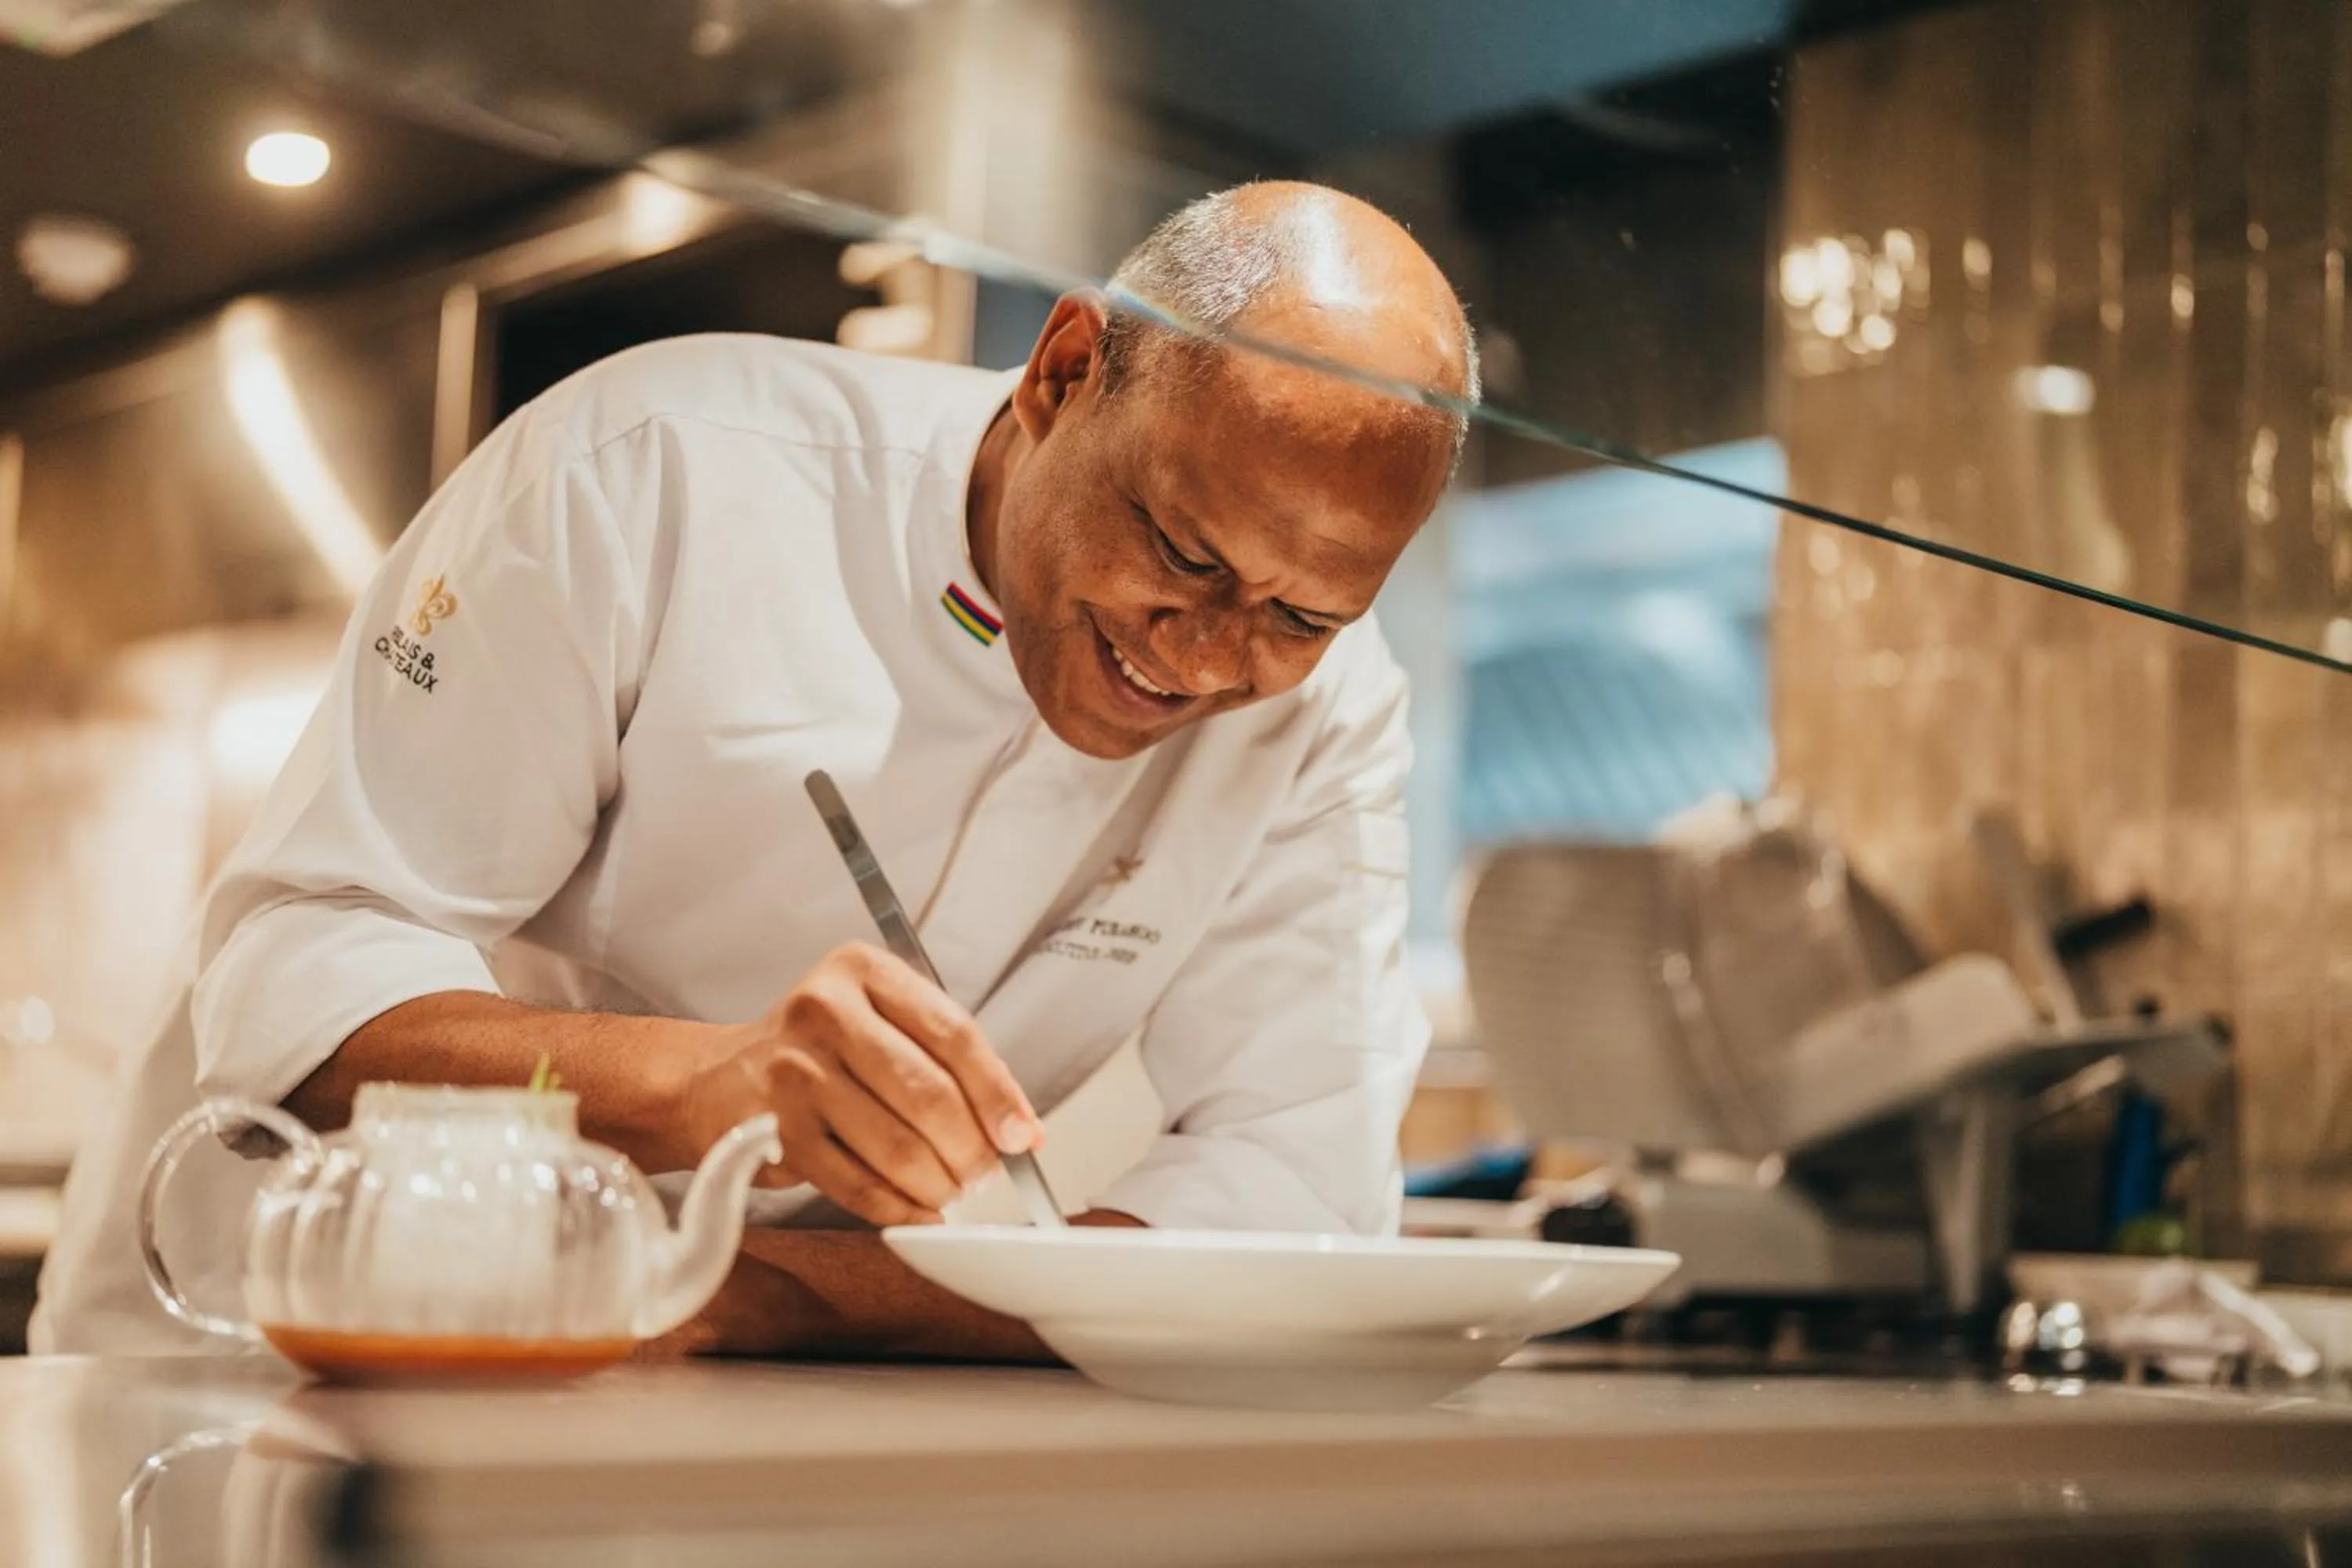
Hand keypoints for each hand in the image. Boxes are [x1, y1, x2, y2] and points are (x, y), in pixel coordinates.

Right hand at [680, 943, 1042, 1225]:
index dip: (998, 1092)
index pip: (953, 1033)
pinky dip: (899, 1208)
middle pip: (928, 1093)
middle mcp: (824, 1012)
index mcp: (862, 970)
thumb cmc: (821, 1051)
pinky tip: (918, 1211)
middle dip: (971, 1148)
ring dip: (938, 1183)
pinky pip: (857, 1184)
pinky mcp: (773, 1133)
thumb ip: (946, 1059)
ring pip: (896, 1146)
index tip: (1023, 1135)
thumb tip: (1020, 1128)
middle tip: (986, 1173)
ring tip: (951, 1191)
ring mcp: (794, 1073)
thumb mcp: (879, 1020)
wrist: (720, 1079)